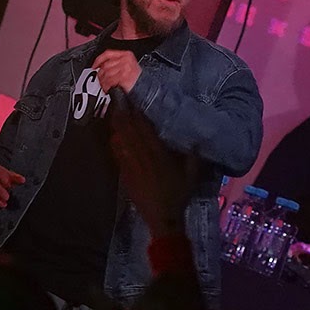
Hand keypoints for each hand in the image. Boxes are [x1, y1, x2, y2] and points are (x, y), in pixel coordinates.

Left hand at [92, 49, 142, 93]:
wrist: (147, 87)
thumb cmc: (137, 78)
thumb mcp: (128, 65)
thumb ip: (116, 63)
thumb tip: (102, 66)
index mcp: (126, 54)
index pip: (108, 53)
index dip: (99, 59)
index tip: (94, 65)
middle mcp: (125, 59)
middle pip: (106, 65)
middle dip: (100, 74)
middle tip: (100, 80)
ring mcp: (125, 68)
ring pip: (106, 73)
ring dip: (103, 82)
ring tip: (104, 86)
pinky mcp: (123, 77)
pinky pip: (110, 81)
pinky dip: (106, 86)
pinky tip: (108, 89)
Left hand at [110, 106, 195, 235]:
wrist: (162, 217)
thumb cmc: (178, 194)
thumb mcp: (192, 173)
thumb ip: (194, 154)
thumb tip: (196, 137)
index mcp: (158, 152)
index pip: (144, 126)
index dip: (135, 109)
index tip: (129, 95)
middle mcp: (142, 154)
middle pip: (128, 127)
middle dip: (121, 109)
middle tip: (115, 92)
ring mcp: (130, 163)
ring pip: (120, 137)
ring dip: (116, 121)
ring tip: (113, 106)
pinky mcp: (123, 172)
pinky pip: (117, 151)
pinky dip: (115, 139)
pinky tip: (113, 131)